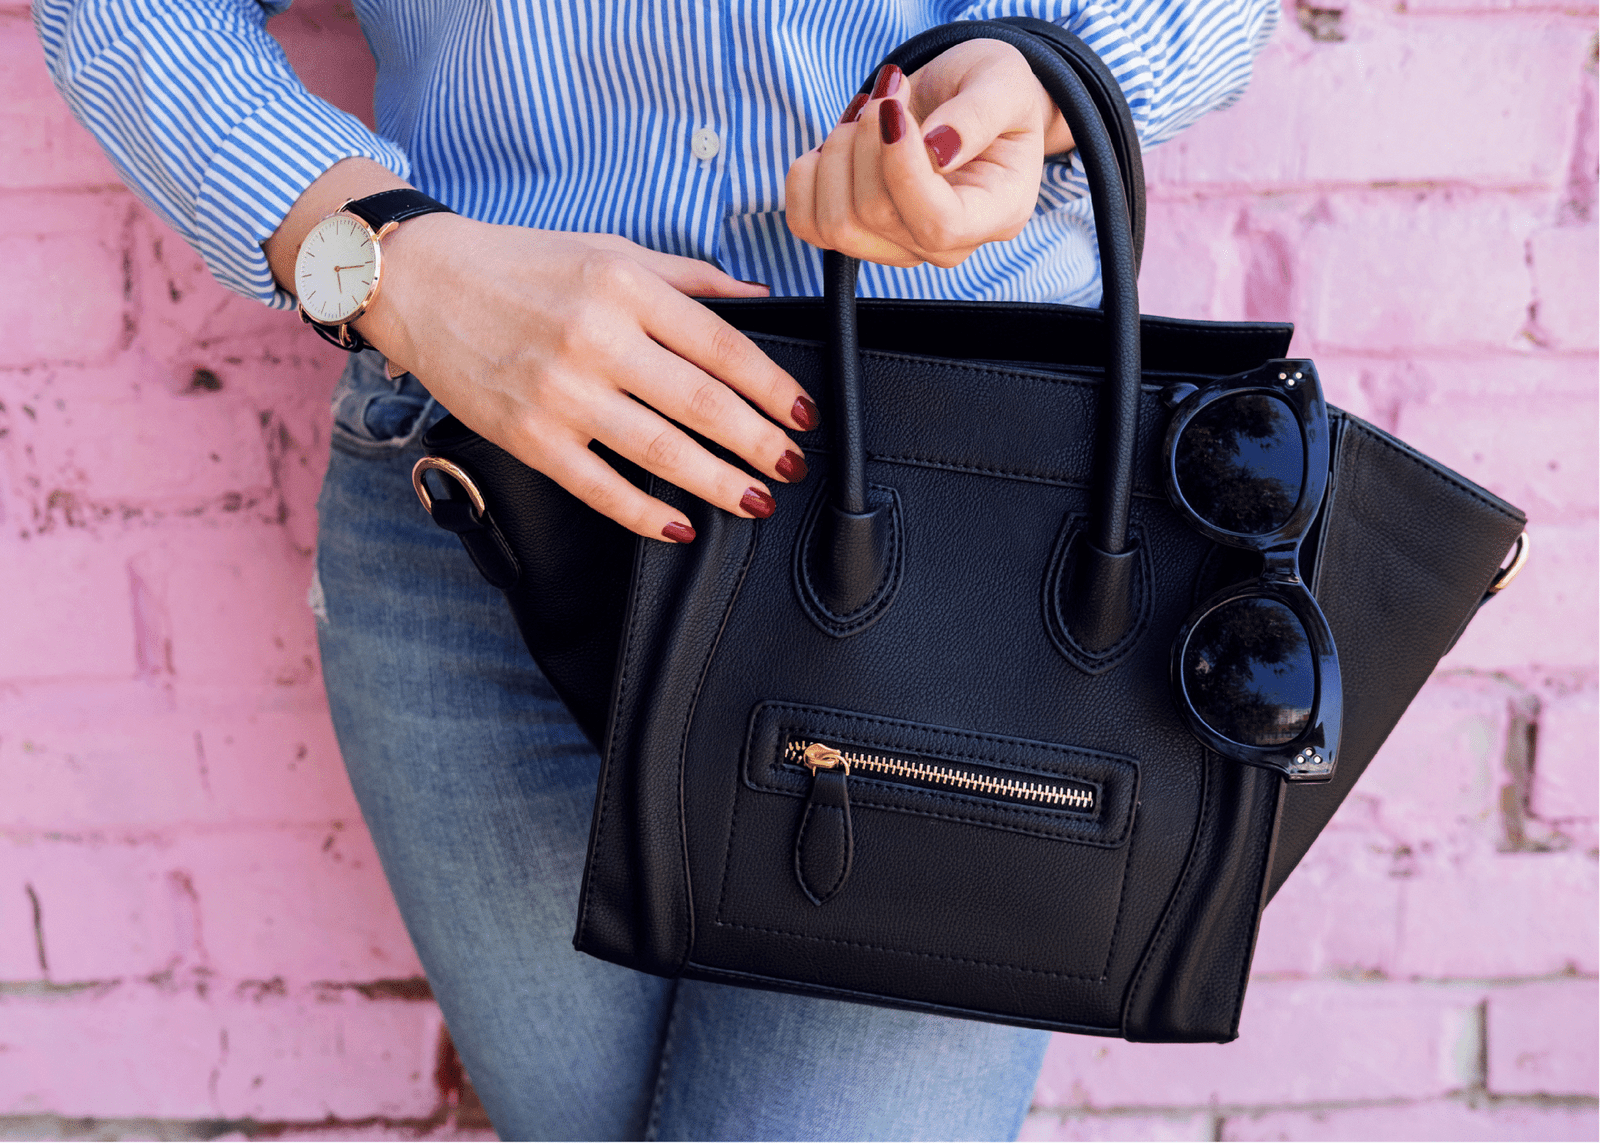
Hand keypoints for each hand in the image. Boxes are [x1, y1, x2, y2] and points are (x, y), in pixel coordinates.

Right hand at [360, 217, 815, 542]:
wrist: (422, 284)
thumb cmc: (520, 265)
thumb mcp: (610, 250)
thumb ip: (688, 278)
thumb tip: (757, 297)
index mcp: (625, 286)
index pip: (721, 345)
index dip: (771, 387)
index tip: (802, 413)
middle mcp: (596, 338)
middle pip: (701, 404)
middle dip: (758, 443)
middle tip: (791, 465)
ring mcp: (561, 392)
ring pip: (660, 450)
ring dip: (719, 483)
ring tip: (756, 501)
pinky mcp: (529, 437)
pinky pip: (600, 487)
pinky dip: (646, 514)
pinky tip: (680, 525)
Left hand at [785, 38, 1073, 268]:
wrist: (964, 98)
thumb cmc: (992, 90)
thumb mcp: (1004, 83)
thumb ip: (978, 115)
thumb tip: (935, 151)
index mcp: (996, 213)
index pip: (938, 225)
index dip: (902, 170)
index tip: (895, 111)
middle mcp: (947, 246)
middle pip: (876, 216)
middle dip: (867, 140)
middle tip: (888, 92)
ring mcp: (899, 248)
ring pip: (836, 224)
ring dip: (838, 152)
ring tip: (868, 111)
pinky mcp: (857, 235)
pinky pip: (807, 223)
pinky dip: (809, 173)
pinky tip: (841, 139)